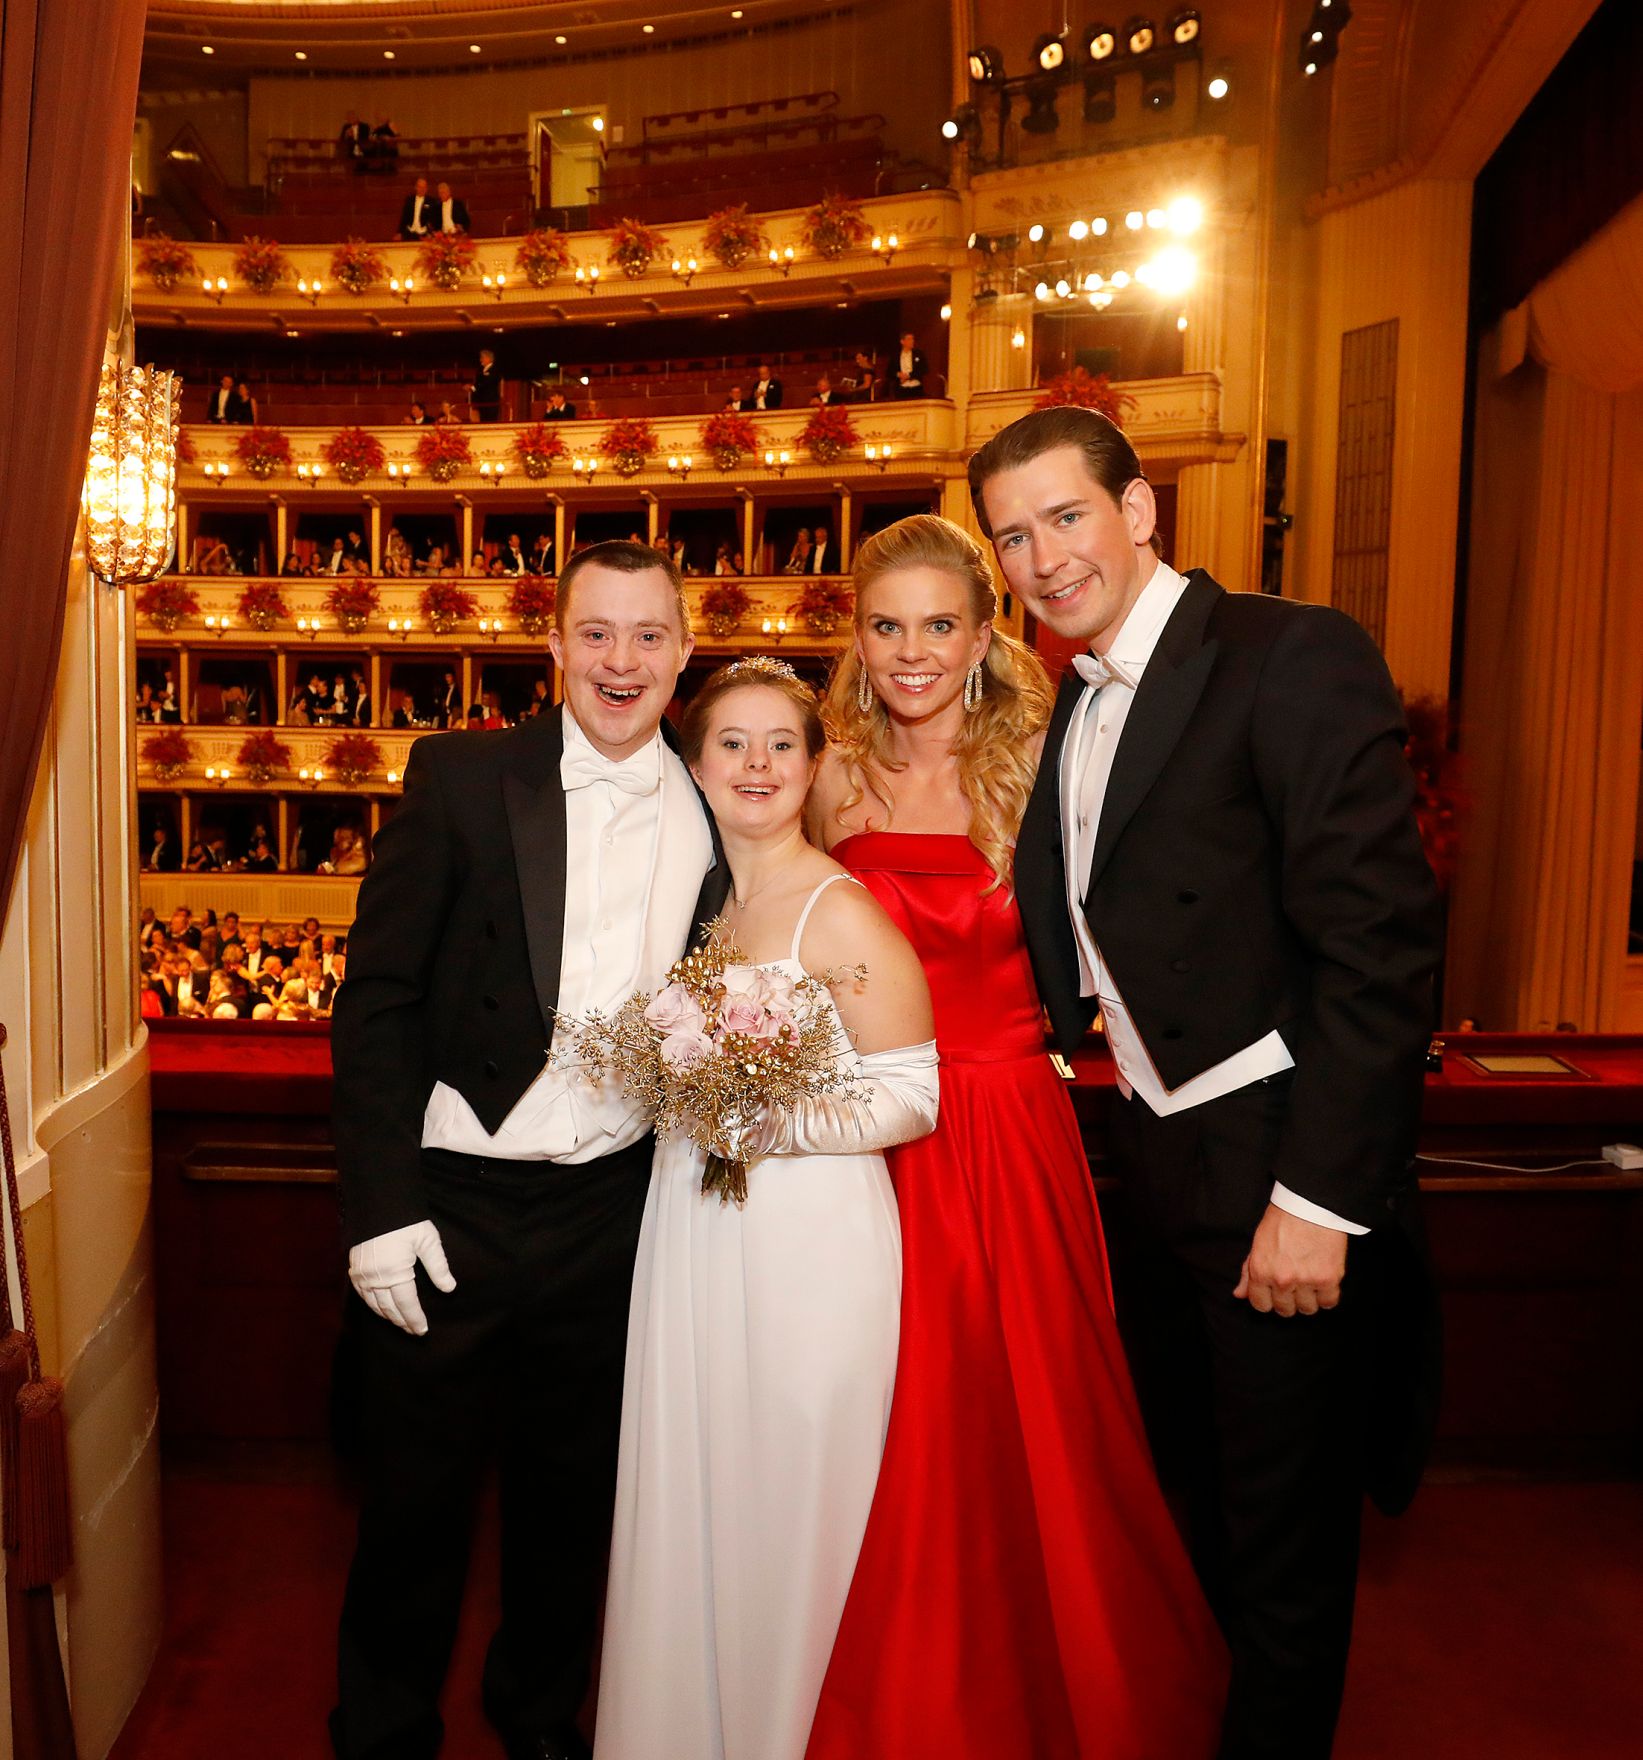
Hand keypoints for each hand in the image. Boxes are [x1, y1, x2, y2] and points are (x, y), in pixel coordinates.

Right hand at [348, 1220, 455, 1335]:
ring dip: (388, 1316)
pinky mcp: (354, 1269)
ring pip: (374, 1305)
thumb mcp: (427, 1240)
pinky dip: (373, 1305)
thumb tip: (450, 1288)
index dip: (415, 1319)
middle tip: (414, 1330)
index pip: (407, 1304)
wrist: (377, 1203)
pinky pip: (362, 1295)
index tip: (422, 1330)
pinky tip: (380, 1308)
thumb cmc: (406, 1221)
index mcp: (396, 1273)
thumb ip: (438, 1266)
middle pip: (390, 1308)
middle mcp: (376, 1278)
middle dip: (403, 1321)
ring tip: (400, 1322)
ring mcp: (362, 1275)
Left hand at [1233, 1203, 1346, 1316]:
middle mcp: (1281, 1279)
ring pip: (1307, 1309)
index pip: (1260, 1305)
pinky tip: (1323, 1282)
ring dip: (1309, 1299)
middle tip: (1294, 1285)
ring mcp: (1306, 1280)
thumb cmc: (1283, 1219)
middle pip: (1284, 1310)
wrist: (1310, 1204)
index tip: (1274, 1293)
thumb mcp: (1258, 1243)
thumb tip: (1239, 1294)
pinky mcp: (1329, 1278)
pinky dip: (1327, 1296)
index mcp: (1261, 1271)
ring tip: (1309, 1283)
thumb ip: (1248, 1272)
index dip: (1267, 1300)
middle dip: (1288, 1300)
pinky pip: (1329, 1302)